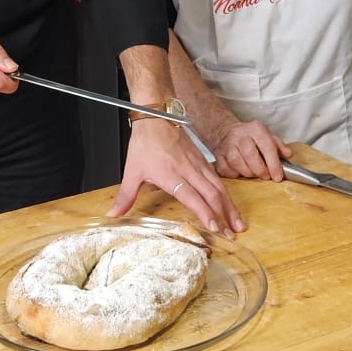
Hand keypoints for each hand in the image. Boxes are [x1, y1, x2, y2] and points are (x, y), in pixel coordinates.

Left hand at [109, 119, 244, 233]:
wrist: (157, 116)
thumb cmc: (145, 142)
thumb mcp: (132, 170)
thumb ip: (125, 195)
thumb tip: (113, 214)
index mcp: (172, 174)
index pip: (193, 197)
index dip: (205, 213)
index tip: (215, 227)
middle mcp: (190, 170)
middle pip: (213, 195)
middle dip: (224, 216)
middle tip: (232, 234)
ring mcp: (199, 166)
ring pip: (220, 188)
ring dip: (230, 207)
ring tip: (238, 224)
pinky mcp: (203, 162)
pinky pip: (219, 181)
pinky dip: (228, 196)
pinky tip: (231, 206)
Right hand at [210, 115, 293, 180]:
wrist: (226, 131)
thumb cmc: (250, 137)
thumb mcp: (267, 136)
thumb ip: (279, 146)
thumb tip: (288, 154)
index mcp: (256, 129)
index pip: (267, 147)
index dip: (274, 164)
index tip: (278, 176)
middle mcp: (240, 135)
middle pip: (250, 154)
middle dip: (260, 170)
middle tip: (265, 176)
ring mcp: (227, 145)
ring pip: (236, 162)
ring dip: (247, 173)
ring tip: (253, 173)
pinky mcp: (218, 155)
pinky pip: (225, 169)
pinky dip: (234, 174)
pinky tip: (240, 172)